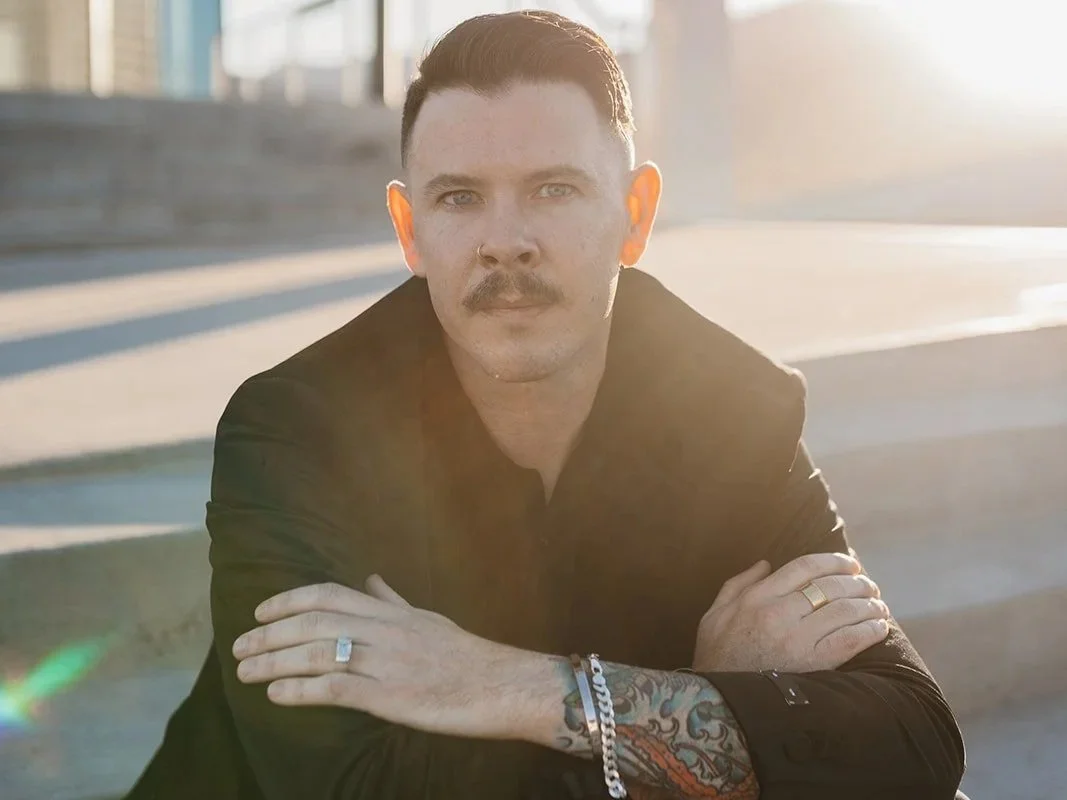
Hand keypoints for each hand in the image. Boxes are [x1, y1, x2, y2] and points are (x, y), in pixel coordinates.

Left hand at [232, 575, 537, 739]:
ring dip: (274, 662)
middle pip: (313, 623)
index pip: (329, 594)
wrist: (500, 684)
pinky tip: (277, 694)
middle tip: (238, 647)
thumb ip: (392, 600)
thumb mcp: (427, 617)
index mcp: (390, 611)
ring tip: (245, 673)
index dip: (289, 600)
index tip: (260, 612)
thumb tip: (371, 579)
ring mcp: (386, 662)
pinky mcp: (390, 695)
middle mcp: (383, 629)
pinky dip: (301, 689)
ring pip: (318, 653)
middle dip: (270, 634)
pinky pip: (336, 688)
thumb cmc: (464, 654)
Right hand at [692, 552, 889, 672]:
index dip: (832, 560)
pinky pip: (850, 640)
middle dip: (857, 582)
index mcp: (757, 596)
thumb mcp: (715, 613)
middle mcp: (778, 613)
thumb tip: (765, 564)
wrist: (718, 700)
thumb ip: (738, 584)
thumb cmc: (716, 656)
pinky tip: (879, 627)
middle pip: (830, 586)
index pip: (804, 566)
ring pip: (844, 611)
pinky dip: (869, 630)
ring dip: (869, 604)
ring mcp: (796, 639)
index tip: (848, 563)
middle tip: (869, 584)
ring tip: (879, 605)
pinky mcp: (812, 664)